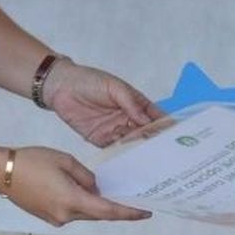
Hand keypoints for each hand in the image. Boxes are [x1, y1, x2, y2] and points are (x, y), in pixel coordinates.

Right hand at [3, 146, 151, 225]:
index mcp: (72, 201)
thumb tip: (96, 187)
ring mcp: (55, 218)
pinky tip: (83, 191)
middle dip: (113, 207)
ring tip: (107, 190)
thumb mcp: (65, 161)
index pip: (108, 211)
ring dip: (95, 204)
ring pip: (84, 212)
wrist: (0, 172)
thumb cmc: (31, 162)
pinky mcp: (47, 216)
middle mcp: (65, 215)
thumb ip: (86, 176)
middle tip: (131, 199)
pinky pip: (71, 211)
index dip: (128, 212)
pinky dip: (80, 203)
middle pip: (97, 214)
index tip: (145, 212)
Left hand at [44, 59, 163, 146]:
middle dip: (152, 140)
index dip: (164, 125)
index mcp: (134, 103)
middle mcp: (127, 118)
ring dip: (137, 147)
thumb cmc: (88, 80)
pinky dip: (121, 151)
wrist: (60, 87)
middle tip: (161, 149)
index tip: (174, 134)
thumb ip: (131, 103)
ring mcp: (115, 129)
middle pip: (145, 132)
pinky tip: (126, 153)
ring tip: (145, 153)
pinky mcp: (100, 139)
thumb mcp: (114, 87)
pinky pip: (114, 148)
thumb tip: (147, 120)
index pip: (153, 116)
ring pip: (131, 142)